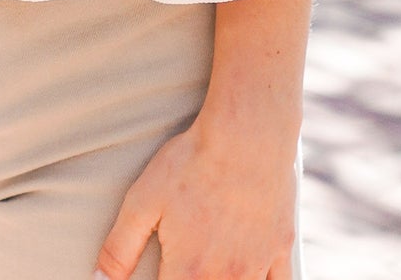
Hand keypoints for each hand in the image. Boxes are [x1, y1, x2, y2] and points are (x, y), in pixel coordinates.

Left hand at [92, 118, 297, 279]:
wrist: (246, 136)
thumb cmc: (191, 163)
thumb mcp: (143, 200)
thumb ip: (119, 248)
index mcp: (189, 271)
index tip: (160, 276)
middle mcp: (225, 279)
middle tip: (185, 269)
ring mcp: (257, 267)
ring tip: (206, 272)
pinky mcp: (281, 250)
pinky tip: (252, 277)